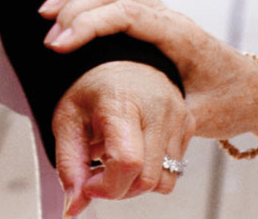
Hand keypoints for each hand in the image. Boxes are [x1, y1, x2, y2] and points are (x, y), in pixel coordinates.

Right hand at [41, 0, 257, 139]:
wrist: (255, 90)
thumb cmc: (231, 106)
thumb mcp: (203, 118)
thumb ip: (170, 119)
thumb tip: (133, 131)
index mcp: (180, 36)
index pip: (128, 14)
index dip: (91, 24)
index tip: (59, 45)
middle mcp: (169, 15)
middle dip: (77, 8)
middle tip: (49, 38)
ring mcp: (162, 10)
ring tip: (48, 10)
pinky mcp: (155, 14)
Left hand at [52, 60, 192, 216]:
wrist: (117, 55)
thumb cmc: (89, 87)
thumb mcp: (68, 120)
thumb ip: (69, 166)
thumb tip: (74, 210)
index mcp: (123, 101)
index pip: (126, 164)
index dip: (106, 187)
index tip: (88, 184)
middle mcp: (157, 106)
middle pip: (147, 178)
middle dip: (120, 189)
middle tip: (99, 174)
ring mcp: (177, 113)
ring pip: (165, 180)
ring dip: (138, 182)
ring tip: (117, 158)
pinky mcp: (189, 120)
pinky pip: (177, 167)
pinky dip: (155, 168)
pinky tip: (136, 147)